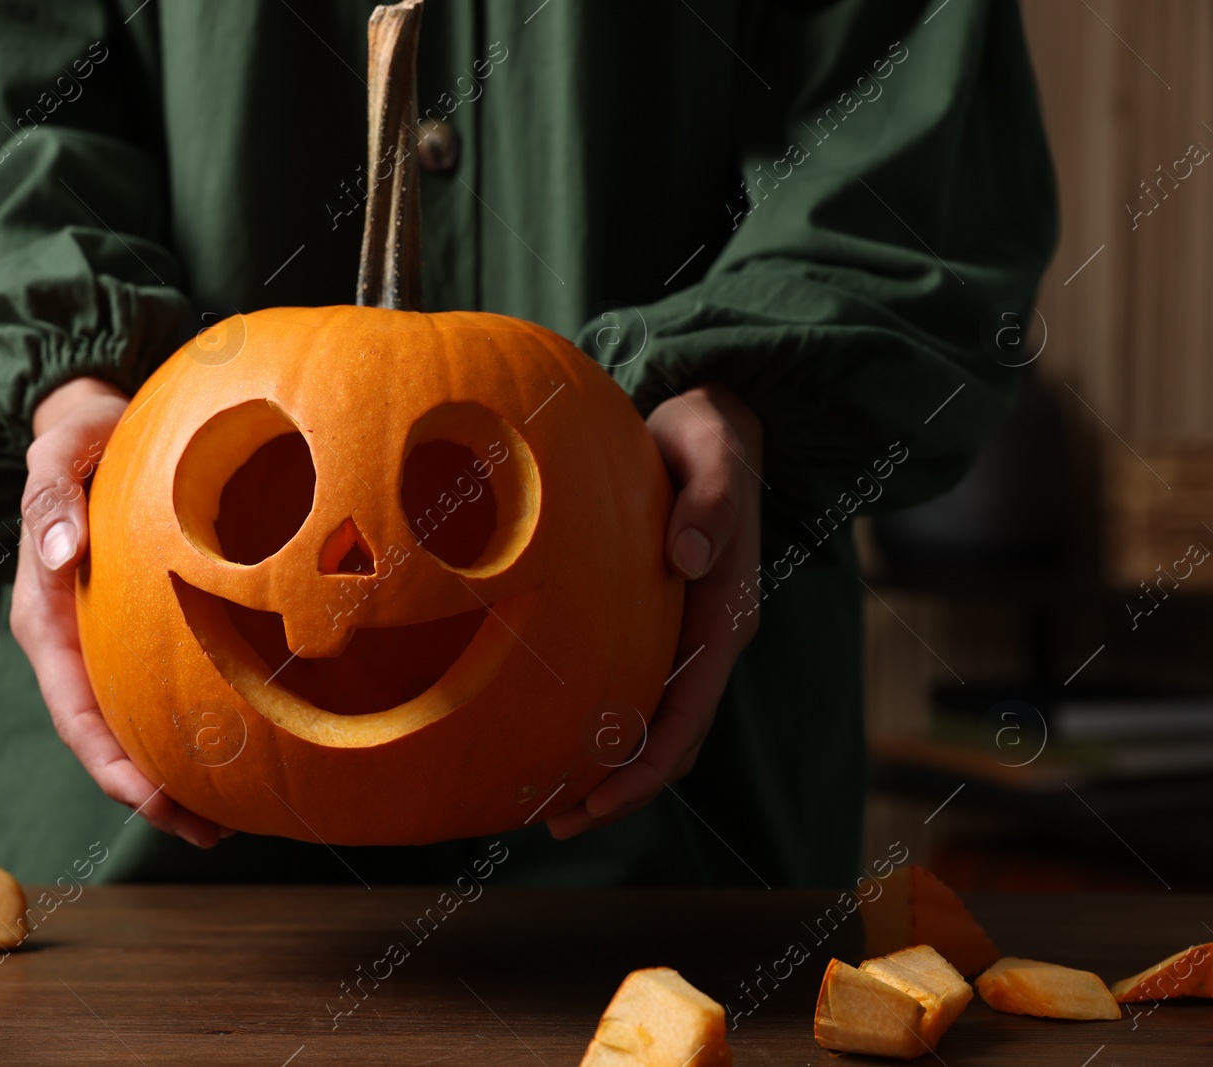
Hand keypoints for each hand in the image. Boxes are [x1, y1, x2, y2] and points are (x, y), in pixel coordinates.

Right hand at [10, 376, 230, 848]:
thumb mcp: (59, 454)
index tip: (154, 799)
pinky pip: (165, 688)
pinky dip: (195, 724)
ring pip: (139, 722)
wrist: (100, 425)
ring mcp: (107, 643)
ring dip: (179, 772)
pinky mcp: (141, 630)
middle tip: (212, 830)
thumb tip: (60, 549)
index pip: (75, 711)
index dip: (112, 763)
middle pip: (110, 738)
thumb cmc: (82, 441)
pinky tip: (246, 745)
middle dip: (154, 793)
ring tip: (235, 816)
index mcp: (46, 618)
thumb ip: (52, 496)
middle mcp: (75, 644)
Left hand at [548, 383, 763, 838]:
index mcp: (725, 613)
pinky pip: (631, 684)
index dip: (647, 766)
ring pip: (650, 721)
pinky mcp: (657, 618)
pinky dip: (597, 718)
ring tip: (548, 803)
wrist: (710, 417)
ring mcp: (682, 633)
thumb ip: (711, 502)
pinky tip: (548, 728)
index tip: (599, 800)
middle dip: (620, 788)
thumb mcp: (714, 452)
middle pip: (670, 738)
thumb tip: (690, 558)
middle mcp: (707, 636)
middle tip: (557, 822)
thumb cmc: (709, 435)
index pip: (690, 713)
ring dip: (606, 767)